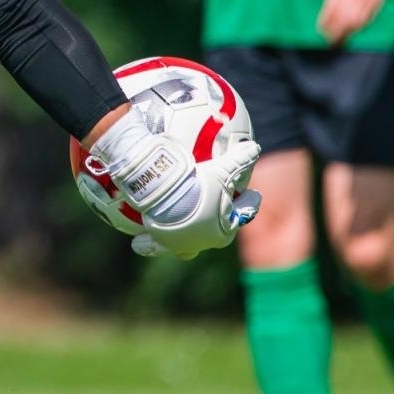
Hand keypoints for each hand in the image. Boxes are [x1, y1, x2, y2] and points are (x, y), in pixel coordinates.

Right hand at [129, 138, 262, 259]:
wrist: (167, 197)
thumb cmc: (198, 186)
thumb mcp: (223, 170)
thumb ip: (241, 160)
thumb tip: (255, 147)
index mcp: (224, 227)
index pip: (243, 212)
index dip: (249, 201)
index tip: (253, 194)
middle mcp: (205, 240)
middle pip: (217, 231)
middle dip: (221, 222)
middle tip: (219, 208)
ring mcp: (182, 244)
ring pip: (187, 245)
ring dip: (186, 238)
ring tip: (181, 231)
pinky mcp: (161, 243)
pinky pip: (153, 246)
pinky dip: (147, 244)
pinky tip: (138, 243)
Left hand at [317, 0, 391, 46]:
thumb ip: (332, 1)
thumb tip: (326, 18)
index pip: (329, 13)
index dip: (325, 25)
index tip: (322, 32)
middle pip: (341, 21)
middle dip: (335, 33)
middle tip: (330, 41)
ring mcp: (363, 1)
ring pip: (354, 22)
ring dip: (346, 32)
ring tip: (341, 39)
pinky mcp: (374, 3)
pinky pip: (366, 19)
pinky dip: (358, 27)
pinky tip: (354, 30)